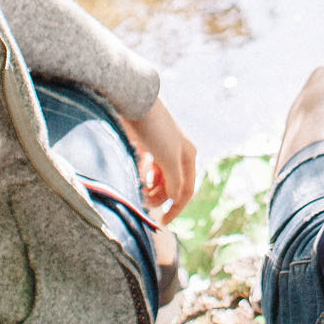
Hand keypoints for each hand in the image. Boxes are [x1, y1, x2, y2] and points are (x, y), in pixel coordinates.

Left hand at [123, 96, 197, 222]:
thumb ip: (174, 182)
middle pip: (172, 185)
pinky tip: (135, 175)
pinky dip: (142, 176)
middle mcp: (178, 153)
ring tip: (137, 190)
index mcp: (188, 156)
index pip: (186, 190)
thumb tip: (174, 199)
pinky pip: (147, 168)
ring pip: (158, 178)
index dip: (176, 208)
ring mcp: (161, 149)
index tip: (162, 222)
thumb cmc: (155, 130)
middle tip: (143, 202)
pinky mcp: (146, 145)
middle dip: (159, 197)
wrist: (134, 101)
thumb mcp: (169, 159)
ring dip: (150, 188)